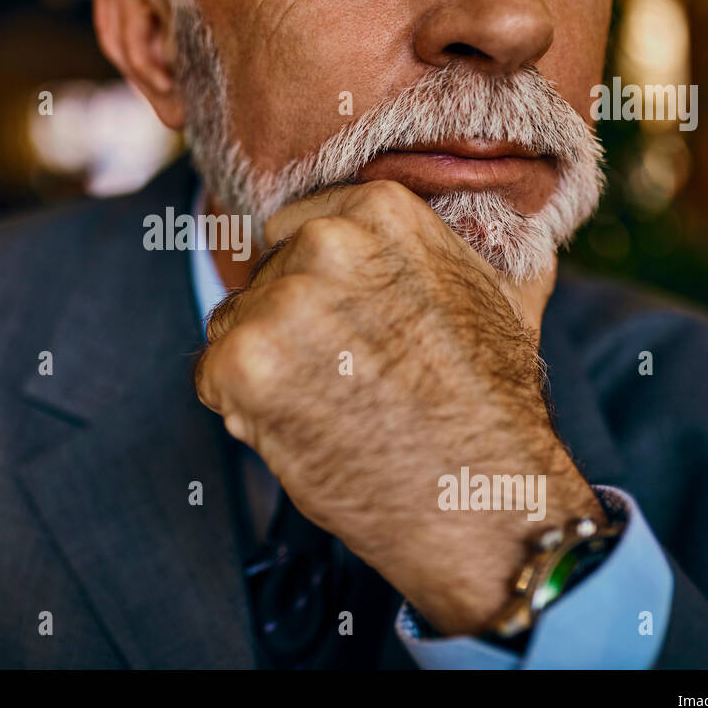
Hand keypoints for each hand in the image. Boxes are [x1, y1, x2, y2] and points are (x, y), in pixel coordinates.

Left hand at [195, 180, 605, 635]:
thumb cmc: (492, 404)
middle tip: (346, 380)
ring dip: (264, 369)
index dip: (317, 288)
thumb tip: (474, 217)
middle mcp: (325, 242)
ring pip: (235, 326)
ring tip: (331, 408)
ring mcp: (280, 303)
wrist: (483, 498)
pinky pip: (212, 376)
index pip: (298, 232)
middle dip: (289, 330)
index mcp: (380, 209)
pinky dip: (242, 410)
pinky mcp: (241, 363)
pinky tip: (304, 429)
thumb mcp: (495, 288)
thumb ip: (442, 245)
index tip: (347, 327)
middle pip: (265, 280)